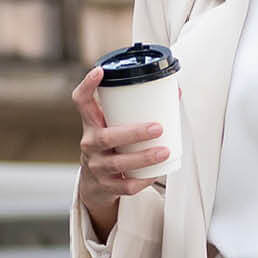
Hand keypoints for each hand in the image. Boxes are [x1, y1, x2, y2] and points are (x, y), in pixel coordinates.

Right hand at [72, 66, 170, 239]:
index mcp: (91, 124)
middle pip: (105, 137)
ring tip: (164, 151)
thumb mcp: (114, 127)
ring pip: (118, 164)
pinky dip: (143, 180)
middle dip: (133, 132)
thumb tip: (175, 91)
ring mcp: (96, 167)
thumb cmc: (111, 147)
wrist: (94, 185)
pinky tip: (156, 173)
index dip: (88, 85)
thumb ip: (135, 111)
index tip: (101, 71)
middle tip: (158, 127)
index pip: (81, 101)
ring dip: (143, 157)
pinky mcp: (105, 186)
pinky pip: (125, 185)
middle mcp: (89, 144)